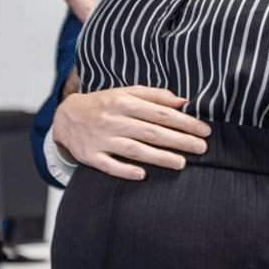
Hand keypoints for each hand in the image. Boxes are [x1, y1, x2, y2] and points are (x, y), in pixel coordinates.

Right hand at [51, 86, 209, 179]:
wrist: (65, 117)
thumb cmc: (102, 104)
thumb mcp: (125, 93)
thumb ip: (155, 95)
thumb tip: (183, 101)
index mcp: (123, 102)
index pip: (159, 113)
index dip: (184, 122)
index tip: (203, 130)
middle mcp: (113, 120)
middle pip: (151, 132)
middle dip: (179, 140)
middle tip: (201, 148)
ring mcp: (101, 139)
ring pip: (134, 150)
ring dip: (159, 157)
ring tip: (181, 163)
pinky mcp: (90, 156)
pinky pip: (109, 165)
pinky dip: (125, 170)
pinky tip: (143, 175)